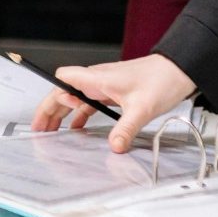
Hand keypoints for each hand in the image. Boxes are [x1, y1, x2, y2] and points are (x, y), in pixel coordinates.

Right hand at [31, 56, 196, 152]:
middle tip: (40, 129)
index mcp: (96, 79)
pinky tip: (79, 127)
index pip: (62, 81)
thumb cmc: (159, 80)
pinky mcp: (112, 91)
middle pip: (63, 92)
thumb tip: (114, 146)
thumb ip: (126, 128)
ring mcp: (103, 85)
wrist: (176, 70)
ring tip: (52, 130)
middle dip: (49, 110)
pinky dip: (80, 114)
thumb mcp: (142, 108)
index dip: (52, 97)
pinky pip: (89, 102)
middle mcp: (95, 80)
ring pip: (74, 98)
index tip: (46, 116)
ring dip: (62, 113)